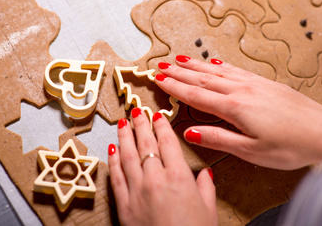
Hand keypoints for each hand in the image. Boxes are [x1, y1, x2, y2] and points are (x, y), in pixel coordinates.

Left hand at [108, 108, 216, 225]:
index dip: (161, 126)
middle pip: (146, 144)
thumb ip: (206, 188)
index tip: (157, 115)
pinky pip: (116, 177)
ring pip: (128, 155)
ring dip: (125, 136)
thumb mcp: (209, 211)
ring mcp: (137, 191)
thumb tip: (205, 174)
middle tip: (136, 110)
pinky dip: (113, 160)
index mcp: (179, 178)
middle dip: (141, 124)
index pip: (168, 143)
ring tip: (122, 122)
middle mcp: (156, 179)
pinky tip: (111, 149)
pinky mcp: (124, 205)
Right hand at [155, 55, 321, 169]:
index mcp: (235, 107)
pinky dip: (220, 65)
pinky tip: (214, 63)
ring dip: (196, 65)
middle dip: (179, 72)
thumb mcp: (251, 150)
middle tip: (160, 64)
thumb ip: (219, 138)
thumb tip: (190, 132)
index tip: (158, 79)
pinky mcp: (265, 83)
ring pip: (217, 71)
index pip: (195, 94)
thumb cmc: (291, 146)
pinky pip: (236, 70)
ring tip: (180, 58)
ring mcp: (254, 83)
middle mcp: (241, 90)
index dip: (174, 86)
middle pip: (203, 78)